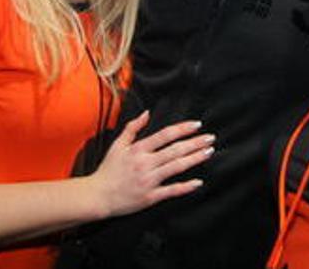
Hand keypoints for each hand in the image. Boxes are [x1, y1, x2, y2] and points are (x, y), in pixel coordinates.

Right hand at [88, 110, 214, 217]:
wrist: (98, 196)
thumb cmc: (108, 170)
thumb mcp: (117, 145)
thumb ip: (132, 128)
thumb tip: (147, 113)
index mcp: (138, 149)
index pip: (165, 135)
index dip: (183, 129)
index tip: (197, 125)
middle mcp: (145, 163)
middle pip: (175, 150)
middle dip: (195, 143)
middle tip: (211, 138)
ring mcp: (149, 180)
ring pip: (176, 167)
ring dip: (194, 159)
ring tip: (209, 152)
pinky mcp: (150, 196)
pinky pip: (171, 190)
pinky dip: (185, 186)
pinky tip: (198, 181)